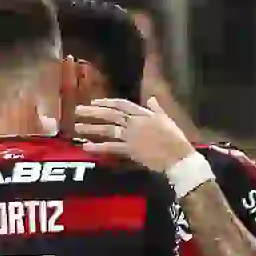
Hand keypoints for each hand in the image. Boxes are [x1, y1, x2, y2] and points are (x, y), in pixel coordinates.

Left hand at [76, 95, 195, 172]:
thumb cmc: (175, 138)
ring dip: (91, 127)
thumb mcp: (166, 119)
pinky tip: (86, 146)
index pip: (122, 104)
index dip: (107, 102)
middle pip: (111, 114)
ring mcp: (132, 136)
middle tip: (77, 110)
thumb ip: (156, 109)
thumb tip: (151, 99)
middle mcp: (135, 123)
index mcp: (144, 114)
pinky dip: (98, 147)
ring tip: (77, 126)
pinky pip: (111, 147)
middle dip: (93, 112)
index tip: (94, 102)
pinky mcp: (130, 150)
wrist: (178, 156)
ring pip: (108, 129)